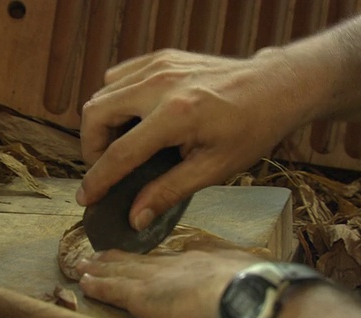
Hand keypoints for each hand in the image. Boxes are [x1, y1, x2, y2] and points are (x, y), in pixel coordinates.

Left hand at [75, 247, 261, 317]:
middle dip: (119, 257)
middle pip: (140, 260)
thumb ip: (229, 267)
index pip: (167, 258)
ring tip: (85, 264)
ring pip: (122, 271)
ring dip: (101, 268)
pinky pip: (112, 289)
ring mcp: (156, 278)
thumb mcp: (242, 269)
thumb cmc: (249, 286)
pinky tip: (84, 282)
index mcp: (197, 260)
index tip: (141, 254)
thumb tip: (230, 269)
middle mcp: (172, 264)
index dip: (150, 257)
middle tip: (101, 253)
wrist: (241, 294)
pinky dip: (97, 285)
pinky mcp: (142, 296)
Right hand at [77, 48, 314, 230]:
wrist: (275, 88)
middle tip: (105, 168)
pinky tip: (133, 117)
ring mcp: (160, 65)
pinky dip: (116, 98)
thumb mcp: (215, 168)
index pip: (120, 153)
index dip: (98, 180)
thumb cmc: (252, 129)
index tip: (86, 198)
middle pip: (96, 113)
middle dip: (91, 146)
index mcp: (176, 116)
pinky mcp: (163, 57)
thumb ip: (169, 191)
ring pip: (104, 90)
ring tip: (119, 145)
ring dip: (101, 121)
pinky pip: (121, 76)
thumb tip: (136, 217)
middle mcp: (161, 84)